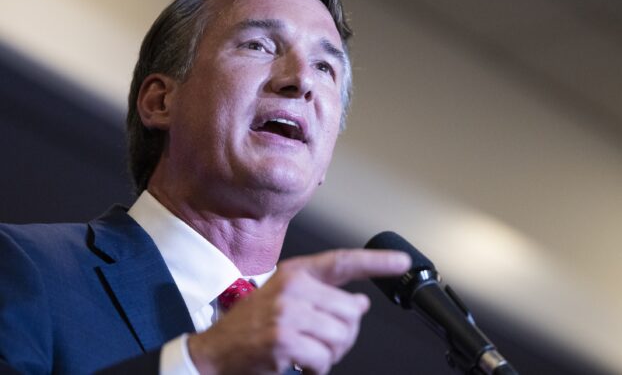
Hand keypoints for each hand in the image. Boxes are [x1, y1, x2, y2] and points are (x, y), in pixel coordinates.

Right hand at [188, 249, 409, 374]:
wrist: (215, 351)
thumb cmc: (252, 326)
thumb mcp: (287, 300)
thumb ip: (324, 297)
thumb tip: (360, 304)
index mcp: (295, 273)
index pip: (343, 262)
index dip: (376, 262)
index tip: (402, 261)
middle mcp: (292, 288)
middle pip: (350, 312)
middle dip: (344, 334)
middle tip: (323, 342)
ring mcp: (287, 313)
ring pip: (340, 336)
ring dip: (330, 353)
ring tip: (309, 351)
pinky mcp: (283, 340)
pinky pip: (323, 358)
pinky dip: (317, 368)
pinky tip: (300, 363)